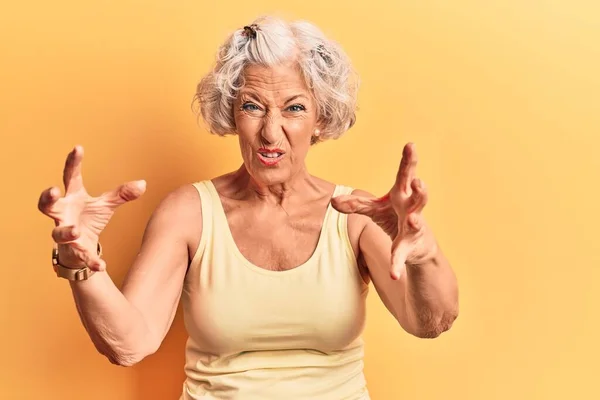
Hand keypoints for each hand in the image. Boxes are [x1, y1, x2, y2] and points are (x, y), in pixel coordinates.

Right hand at [38, 145, 145, 270]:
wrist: (81, 247)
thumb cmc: (88, 218)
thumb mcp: (106, 205)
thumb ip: (122, 194)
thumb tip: (143, 183)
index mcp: (73, 197)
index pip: (71, 177)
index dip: (73, 162)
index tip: (78, 148)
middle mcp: (63, 214)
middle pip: (47, 205)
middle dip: (47, 198)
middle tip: (52, 190)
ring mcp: (65, 233)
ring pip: (59, 233)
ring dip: (67, 231)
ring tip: (77, 230)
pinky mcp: (73, 251)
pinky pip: (81, 256)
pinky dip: (91, 261)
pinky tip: (102, 265)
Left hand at [331, 143, 437, 278]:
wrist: (417, 246)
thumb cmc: (396, 217)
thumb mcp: (375, 209)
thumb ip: (356, 204)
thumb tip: (333, 201)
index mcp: (403, 195)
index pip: (406, 175)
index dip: (409, 160)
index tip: (411, 145)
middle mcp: (412, 208)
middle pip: (419, 196)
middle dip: (420, 188)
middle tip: (419, 180)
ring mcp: (415, 228)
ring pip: (418, 222)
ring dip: (416, 220)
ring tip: (414, 219)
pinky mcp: (411, 247)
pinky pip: (403, 255)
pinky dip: (397, 264)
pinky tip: (394, 274)